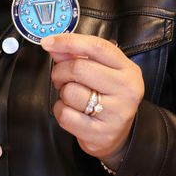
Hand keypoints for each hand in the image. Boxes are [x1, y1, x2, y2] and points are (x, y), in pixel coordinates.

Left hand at [43, 33, 144, 168]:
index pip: (97, 47)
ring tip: (74, 98)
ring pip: (70, 92)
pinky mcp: (102, 133)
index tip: (47, 42)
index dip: (68, 41)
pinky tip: (74, 113)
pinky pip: (65, 114)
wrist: (116, 134)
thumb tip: (54, 45)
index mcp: (128, 70)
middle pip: (79, 68)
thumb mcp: (99, 72)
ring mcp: (116, 113)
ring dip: (63, 94)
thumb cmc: (105, 97)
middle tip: (61, 78)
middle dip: (60, 72)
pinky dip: (62, 111)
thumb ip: (76, 56)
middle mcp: (127, 90)